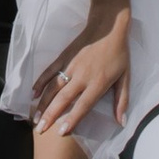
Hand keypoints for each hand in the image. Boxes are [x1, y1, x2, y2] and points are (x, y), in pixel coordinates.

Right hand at [30, 16, 129, 145]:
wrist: (108, 27)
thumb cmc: (119, 53)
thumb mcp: (125, 77)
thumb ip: (122, 100)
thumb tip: (121, 121)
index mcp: (98, 83)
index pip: (83, 105)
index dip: (72, 119)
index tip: (61, 132)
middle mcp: (82, 76)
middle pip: (63, 99)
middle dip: (51, 116)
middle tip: (41, 130)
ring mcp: (71, 66)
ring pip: (53, 87)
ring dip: (43, 103)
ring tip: (35, 118)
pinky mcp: (64, 57)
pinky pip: (50, 71)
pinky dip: (40, 82)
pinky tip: (33, 93)